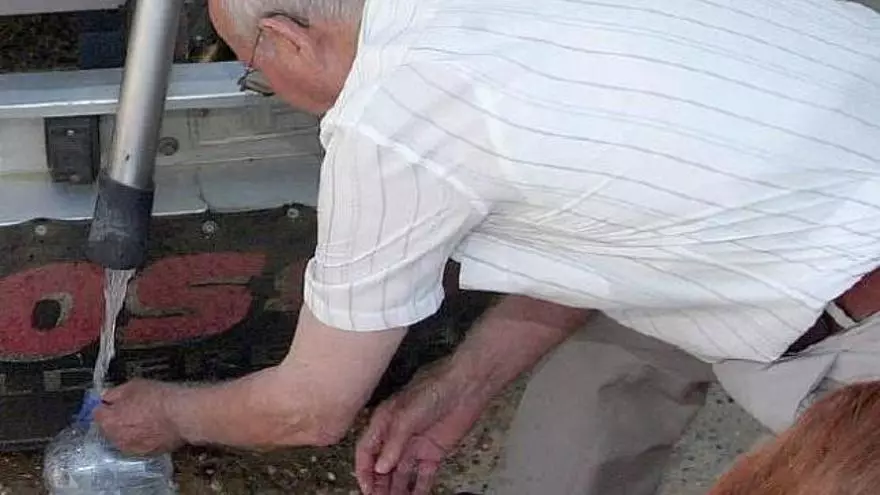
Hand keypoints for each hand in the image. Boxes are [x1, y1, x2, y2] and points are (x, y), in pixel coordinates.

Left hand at [94, 379, 183, 454]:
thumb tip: (106, 396)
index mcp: (108, 420)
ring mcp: (131, 448)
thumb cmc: (159, 399)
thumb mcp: (134, 385)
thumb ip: (114, 392)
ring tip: (145, 418)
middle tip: (132, 408)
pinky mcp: (146, 454)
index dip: (106, 405)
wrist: (182, 416)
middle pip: (109, 427)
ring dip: (129, 430)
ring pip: (123, 437)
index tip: (113, 401)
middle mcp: (116, 438)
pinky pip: (138, 444)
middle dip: (116, 419)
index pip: (97, 413)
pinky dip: (142, 437)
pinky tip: (153, 427)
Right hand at [355, 359, 492, 494]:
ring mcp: (415, 446)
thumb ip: (394, 442)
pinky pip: (423, 476)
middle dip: (379, 485)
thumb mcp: (407, 414)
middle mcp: (397, 436)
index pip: (367, 451)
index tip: (367, 489)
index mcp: (384, 422)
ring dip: (396, 490)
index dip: (364, 471)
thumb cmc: (434, 389)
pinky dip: (418, 489)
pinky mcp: (434, 453)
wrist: (466, 387)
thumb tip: (381, 467)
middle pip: (382, 467)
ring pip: (401, 474)